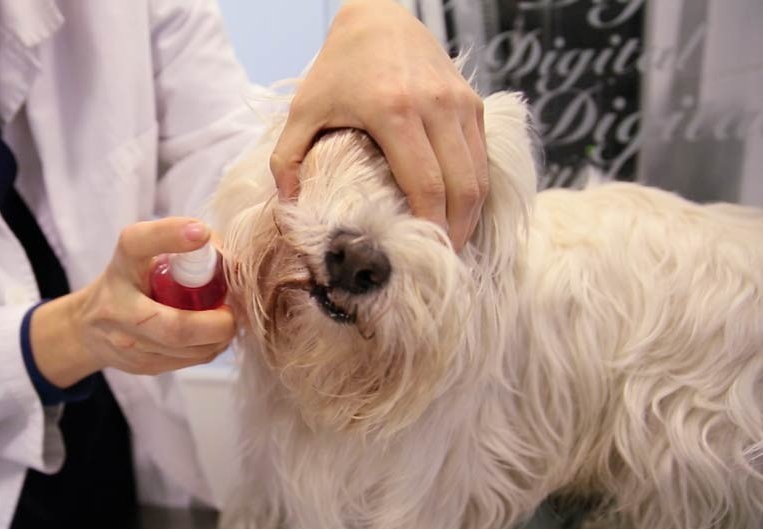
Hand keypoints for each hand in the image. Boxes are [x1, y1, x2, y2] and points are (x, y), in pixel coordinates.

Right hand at [31, 218, 234, 386]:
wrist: (89, 328)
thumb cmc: (132, 282)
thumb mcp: (146, 255)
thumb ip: (187, 248)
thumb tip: (235, 261)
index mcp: (122, 264)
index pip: (138, 244)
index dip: (170, 235)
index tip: (202, 232)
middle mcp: (118, 304)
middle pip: (174, 326)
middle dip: (216, 323)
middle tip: (232, 311)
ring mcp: (127, 342)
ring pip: (188, 350)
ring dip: (219, 337)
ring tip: (226, 321)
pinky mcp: (141, 366)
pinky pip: (188, 361)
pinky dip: (209, 348)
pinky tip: (211, 335)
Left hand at [271, 0, 487, 251]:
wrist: (378, 18)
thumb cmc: (337, 68)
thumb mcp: (303, 110)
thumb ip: (287, 159)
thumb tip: (288, 207)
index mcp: (394, 112)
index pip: (426, 185)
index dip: (431, 227)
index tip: (425, 256)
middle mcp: (436, 107)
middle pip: (462, 187)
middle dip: (457, 231)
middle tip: (443, 262)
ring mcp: (460, 103)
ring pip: (480, 174)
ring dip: (471, 215)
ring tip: (453, 244)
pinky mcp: (472, 102)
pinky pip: (482, 156)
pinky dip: (476, 189)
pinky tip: (460, 213)